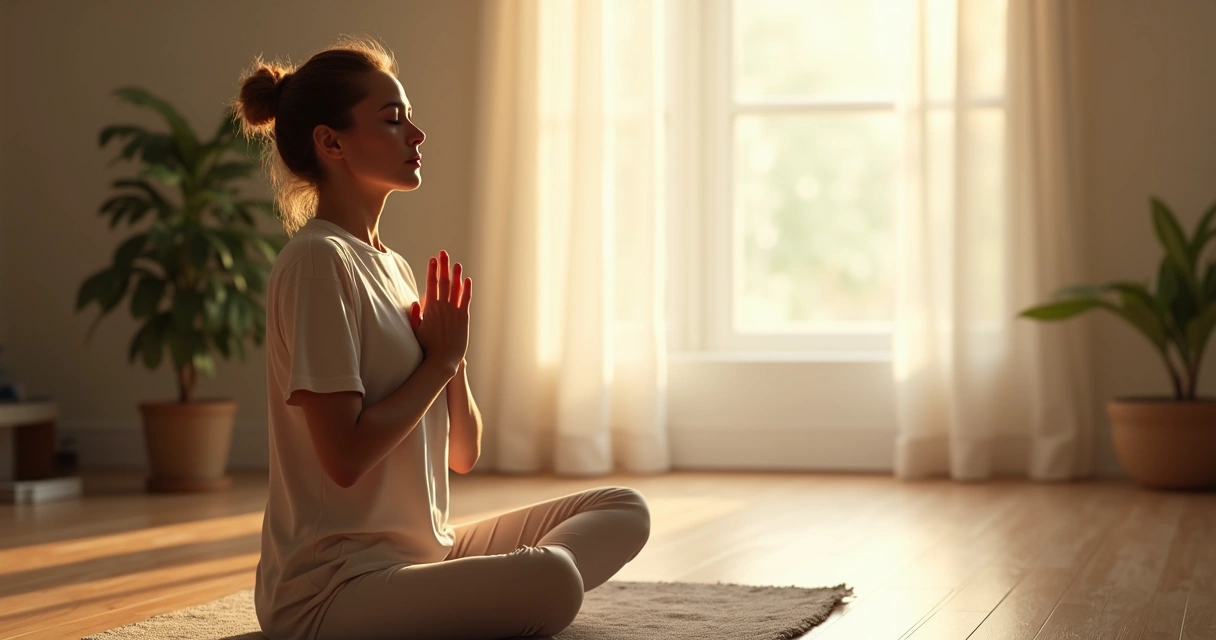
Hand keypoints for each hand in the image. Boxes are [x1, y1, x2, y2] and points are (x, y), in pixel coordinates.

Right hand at [409, 250, 471, 372]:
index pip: (430, 284)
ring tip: (456, 264)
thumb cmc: (427, 347)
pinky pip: (465, 300)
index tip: (432, 259)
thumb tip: (414, 302)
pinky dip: (466, 289)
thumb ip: (415, 316)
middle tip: (443, 253)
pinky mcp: (463, 318)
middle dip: (443, 266)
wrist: (442, 359)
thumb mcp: (416, 330)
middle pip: (443, 282)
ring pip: (455, 289)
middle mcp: (442, 307)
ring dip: (456, 275)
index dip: (432, 270)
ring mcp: (454, 311)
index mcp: (430, 308)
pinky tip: (467, 280)